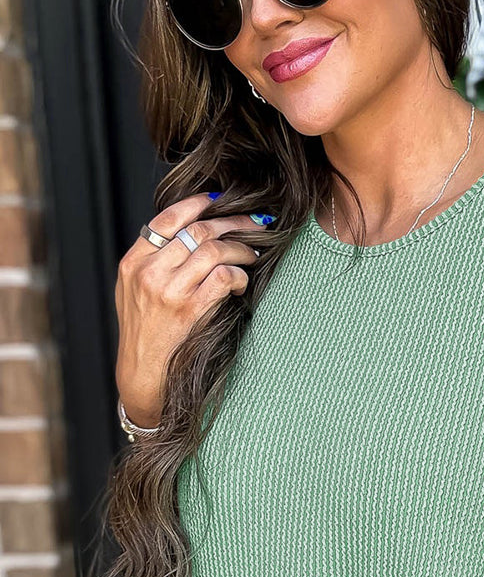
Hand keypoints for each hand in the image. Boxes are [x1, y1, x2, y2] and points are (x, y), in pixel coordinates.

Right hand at [115, 193, 266, 423]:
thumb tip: (190, 235)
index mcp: (133, 263)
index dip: (198, 204)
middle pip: (197, 231)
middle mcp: (148, 272)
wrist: (143, 376)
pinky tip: (243, 282)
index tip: (221, 200)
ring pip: (213, 250)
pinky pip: (223, 278)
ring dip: (241, 248)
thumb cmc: (145, 334)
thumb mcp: (134, 293)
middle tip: (256, 223)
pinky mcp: (189, 311)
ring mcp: (168, 291)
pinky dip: (239, 275)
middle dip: (233, 222)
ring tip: (253, 253)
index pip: (167, 218)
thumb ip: (153, 263)